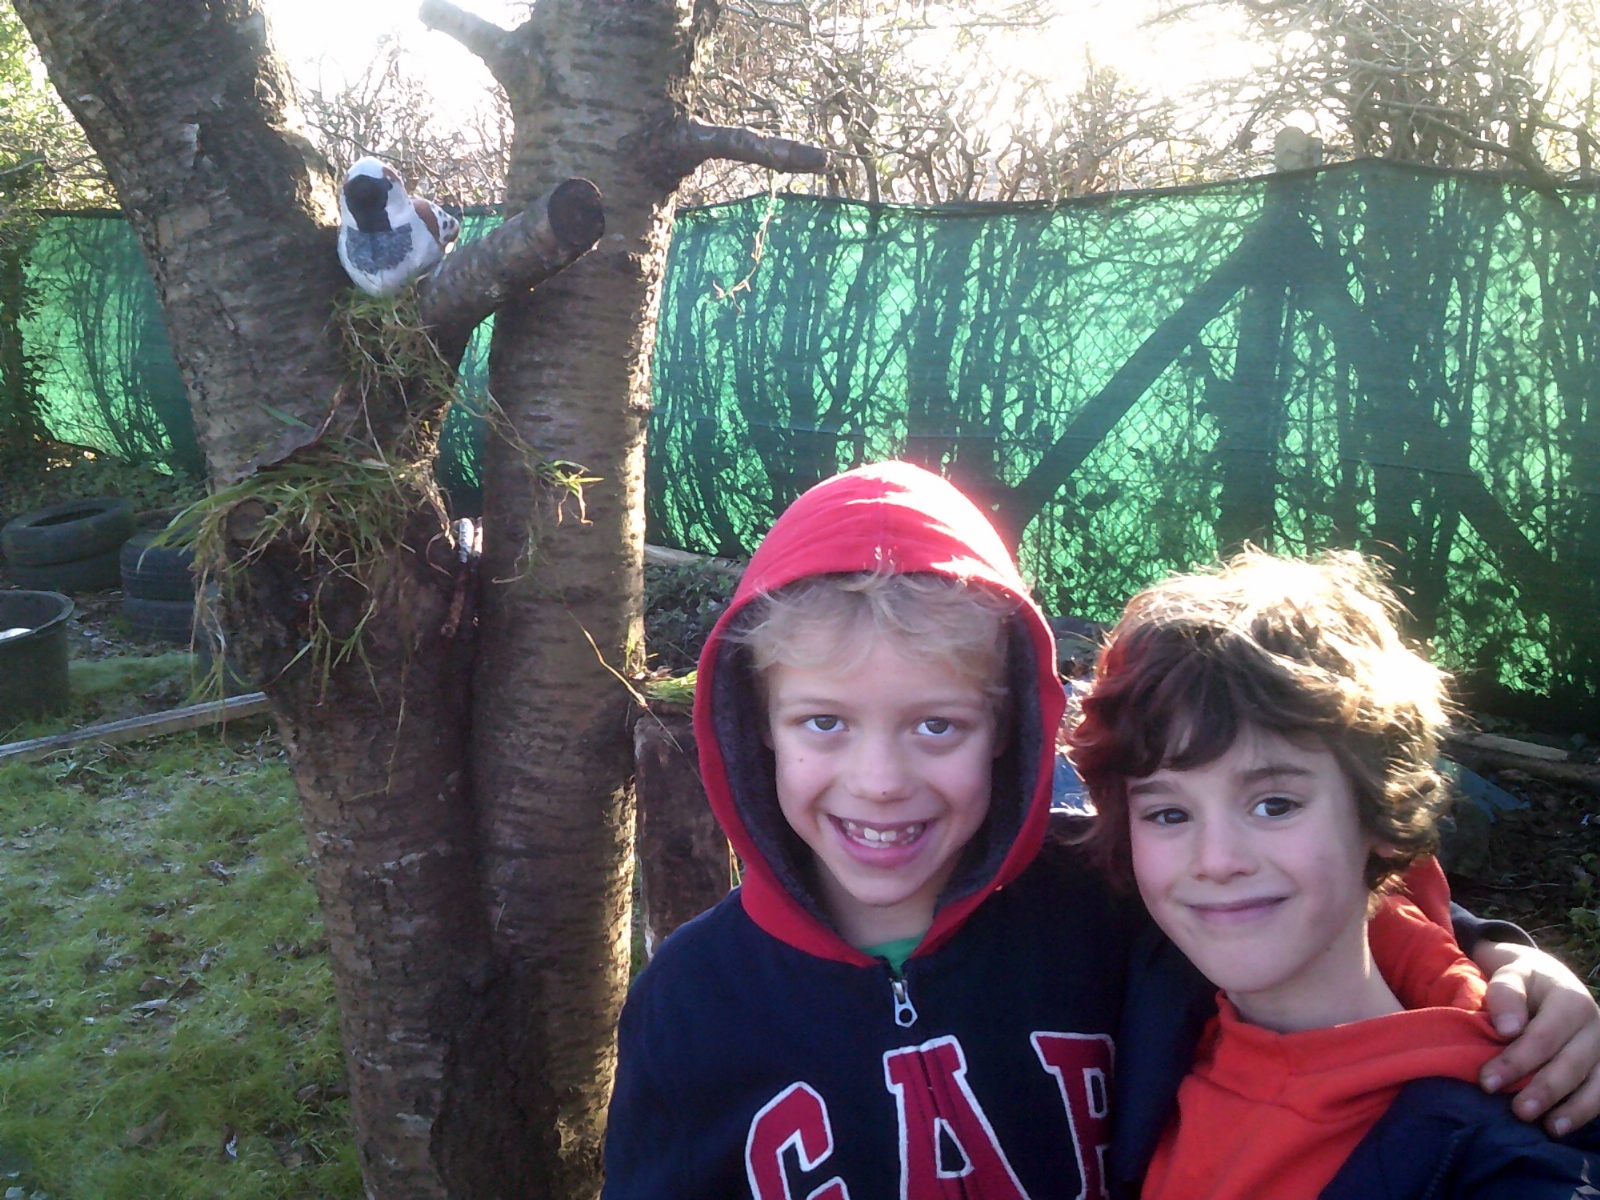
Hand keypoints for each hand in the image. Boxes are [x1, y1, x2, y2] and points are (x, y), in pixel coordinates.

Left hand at [1473, 940, 1599, 1134]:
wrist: (1549, 978)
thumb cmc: (1523, 981)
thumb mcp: (1510, 974)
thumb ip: (1506, 995)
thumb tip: (1508, 1030)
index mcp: (1570, 1000)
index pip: (1543, 1037)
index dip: (1516, 1061)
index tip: (1487, 1082)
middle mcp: (1594, 1025)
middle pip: (1570, 1064)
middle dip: (1543, 1090)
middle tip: (1518, 1112)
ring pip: (1595, 1083)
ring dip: (1573, 1109)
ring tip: (1548, 1128)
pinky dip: (1586, 1111)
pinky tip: (1564, 1127)